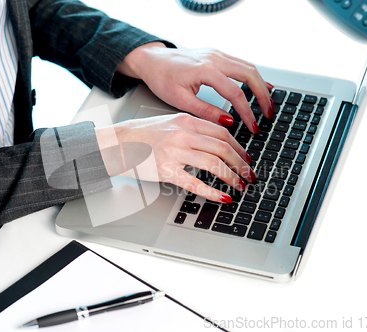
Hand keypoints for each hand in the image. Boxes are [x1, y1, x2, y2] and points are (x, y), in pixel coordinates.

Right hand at [95, 113, 255, 202]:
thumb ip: (193, 129)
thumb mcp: (170, 122)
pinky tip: (222, 197)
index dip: (239, 148)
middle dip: (241, 164)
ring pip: (213, 164)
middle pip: (222, 148)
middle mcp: (182, 134)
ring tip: (240, 186)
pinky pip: (195, 183)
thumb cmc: (141, 134)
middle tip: (250, 175)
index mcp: (186, 121)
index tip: (246, 158)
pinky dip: (212, 192)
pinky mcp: (166, 170)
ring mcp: (174, 152)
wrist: (117, 143)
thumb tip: (217, 140)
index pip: (222, 133)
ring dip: (232, 177)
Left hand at [117, 42, 273, 132]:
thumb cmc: (161, 79)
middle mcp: (214, 58)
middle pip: (250, 75)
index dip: (247, 113)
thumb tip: (228, 122)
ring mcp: (216, 53)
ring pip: (249, 66)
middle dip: (263, 96)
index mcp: (205, 70)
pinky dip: (253, 76)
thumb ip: (206, 112)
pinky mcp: (216, 54)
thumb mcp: (180, 101)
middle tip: (269, 114)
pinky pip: (241, 63)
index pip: (235, 93)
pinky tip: (261, 86)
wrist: (152, 60)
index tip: (253, 127)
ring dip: (261, 85)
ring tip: (268, 104)